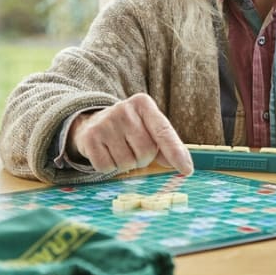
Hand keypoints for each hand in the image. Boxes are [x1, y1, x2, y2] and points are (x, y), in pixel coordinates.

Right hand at [67, 93, 192, 174]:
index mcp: (144, 104)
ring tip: (119, 149)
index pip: (164, 131)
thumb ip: (166, 145)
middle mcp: (124, 109)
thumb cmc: (129, 128)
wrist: (92, 122)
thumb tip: (183, 166)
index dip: (176, 152)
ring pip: (127, 163)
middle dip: (143, 159)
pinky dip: (109, 167)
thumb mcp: (148, 128)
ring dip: (126, 164)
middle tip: (133, 149)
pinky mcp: (89, 138)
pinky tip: (106, 152)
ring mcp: (105, 122)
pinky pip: (107, 168)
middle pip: (146, 152)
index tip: (186, 170)